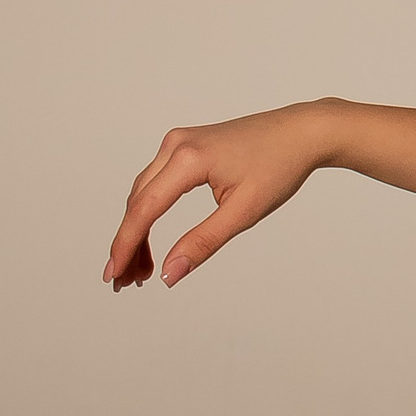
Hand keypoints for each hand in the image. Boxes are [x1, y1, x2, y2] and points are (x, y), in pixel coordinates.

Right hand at [104, 99, 415, 289]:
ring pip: (143, 193)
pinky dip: (150, 211)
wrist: (302, 133)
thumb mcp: (245, 212)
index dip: (125, 246)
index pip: (144, 209)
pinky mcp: (185, 146)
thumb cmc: (280, 167)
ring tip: (139, 269)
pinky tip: (151, 239)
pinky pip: (156, 182)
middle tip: (125, 282)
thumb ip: (203, 242)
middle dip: (129, 243)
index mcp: (188, 158)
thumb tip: (169, 273)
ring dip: (137, 230)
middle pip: (137, 202)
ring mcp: (178, 142)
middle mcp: (176, 145)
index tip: (113, 275)